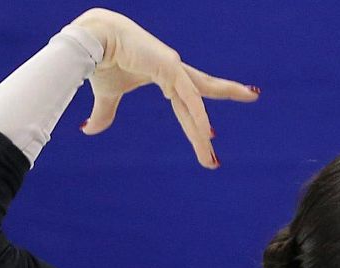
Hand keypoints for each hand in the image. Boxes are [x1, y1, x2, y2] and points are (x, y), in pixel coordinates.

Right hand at [70, 8, 258, 167]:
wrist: (91, 38)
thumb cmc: (101, 61)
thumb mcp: (107, 94)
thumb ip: (104, 113)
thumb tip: (88, 131)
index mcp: (166, 77)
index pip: (188, 104)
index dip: (197, 123)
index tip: (210, 138)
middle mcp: (175, 73)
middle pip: (200, 102)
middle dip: (214, 119)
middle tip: (251, 103)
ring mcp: (175, 69)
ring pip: (197, 104)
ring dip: (202, 131)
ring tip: (212, 156)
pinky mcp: (170, 67)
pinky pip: (189, 97)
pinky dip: (198, 115)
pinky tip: (207, 132)